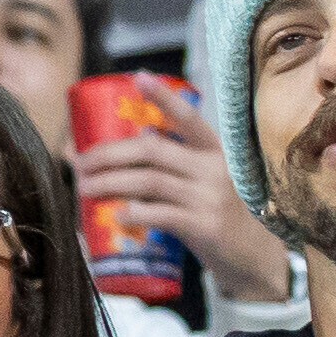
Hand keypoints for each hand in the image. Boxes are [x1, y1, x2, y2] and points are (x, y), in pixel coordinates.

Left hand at [78, 83, 294, 306]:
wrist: (256, 259)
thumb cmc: (216, 215)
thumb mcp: (198, 183)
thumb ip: (162, 165)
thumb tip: (108, 142)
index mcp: (214, 152)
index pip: (189, 118)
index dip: (164, 98)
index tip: (139, 77)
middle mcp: (214, 169)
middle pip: (152, 149)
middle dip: (108, 153)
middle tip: (79, 163)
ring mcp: (211, 197)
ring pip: (149, 181)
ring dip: (109, 182)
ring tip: (83, 188)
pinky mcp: (206, 226)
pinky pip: (160, 214)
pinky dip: (133, 213)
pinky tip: (116, 215)